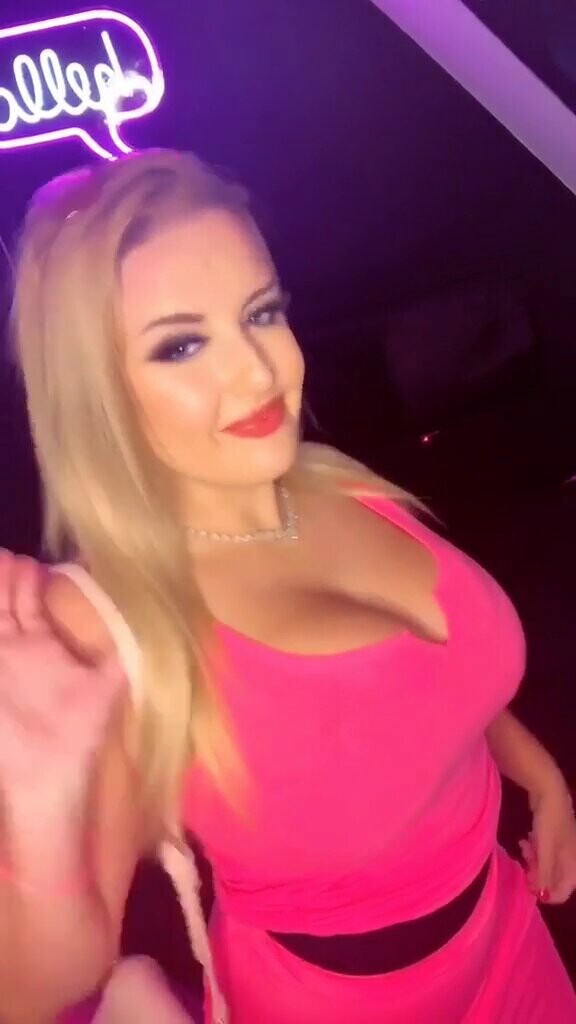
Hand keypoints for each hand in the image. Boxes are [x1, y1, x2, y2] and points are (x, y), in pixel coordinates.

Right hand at [0, 550, 123, 793]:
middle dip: (6, 574)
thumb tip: (153, 625)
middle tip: (6, 551)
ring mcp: (1, 662)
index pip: (35, 601)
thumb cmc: (78, 736)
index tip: (30, 553)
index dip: (31, 576)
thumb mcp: (108, 686)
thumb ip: (123, 653)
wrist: (50, 780)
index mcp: (46, 646)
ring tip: (0, 559)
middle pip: (9, 601)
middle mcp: (20, 648)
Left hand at [520, 781, 575, 904]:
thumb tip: (542, 895)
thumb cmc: (549, 822)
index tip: (529, 888)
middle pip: (554, 879)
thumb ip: (544, 873)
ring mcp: (563, 847)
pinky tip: (525, 840)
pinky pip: (544, 852)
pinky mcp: (555, 837)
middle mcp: (571, 858)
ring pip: (546, 864)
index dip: (546, 894)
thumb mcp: (544, 849)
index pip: (563, 892)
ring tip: (523, 848)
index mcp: (573, 864)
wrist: (550, 791)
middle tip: (524, 867)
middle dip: (537, 875)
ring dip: (533, 860)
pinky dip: (534, 850)